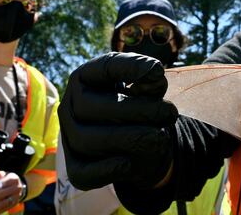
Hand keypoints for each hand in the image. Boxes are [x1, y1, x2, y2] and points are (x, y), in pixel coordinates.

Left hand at [0, 169, 22, 214]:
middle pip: (1, 195)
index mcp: (14, 179)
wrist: (18, 187)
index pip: (3, 183)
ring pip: (3, 204)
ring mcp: (16, 197)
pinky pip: (4, 209)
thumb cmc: (6, 181)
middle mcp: (17, 188)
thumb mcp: (3, 175)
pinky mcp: (14, 204)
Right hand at [58, 52, 178, 190]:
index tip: (159, 70)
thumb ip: (151, 82)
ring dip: (129, 138)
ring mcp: (70, 139)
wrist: (142, 145)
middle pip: (91, 106)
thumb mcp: (150, 90)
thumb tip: (153, 74)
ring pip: (88, 140)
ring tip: (160, 136)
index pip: (103, 67)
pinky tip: (130, 162)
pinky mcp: (77, 169)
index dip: (130, 66)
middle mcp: (70, 106)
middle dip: (136, 109)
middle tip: (170, 112)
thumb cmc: (142, 107)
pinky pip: (84, 173)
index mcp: (86, 78)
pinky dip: (108, 169)